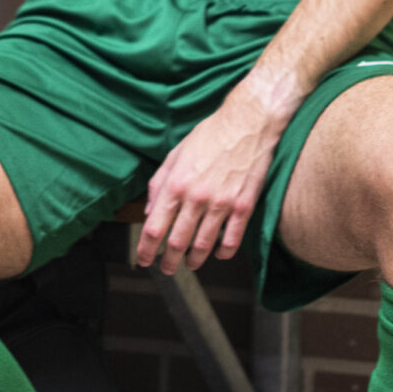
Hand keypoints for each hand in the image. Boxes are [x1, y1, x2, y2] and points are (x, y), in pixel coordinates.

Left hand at [136, 95, 279, 274]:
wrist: (249, 122)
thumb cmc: (211, 134)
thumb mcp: (176, 153)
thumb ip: (160, 183)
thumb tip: (150, 210)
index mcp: (176, 184)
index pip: (154, 227)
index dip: (146, 249)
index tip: (143, 259)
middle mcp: (197, 197)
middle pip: (177, 242)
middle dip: (168, 261)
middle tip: (165, 268)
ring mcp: (222, 203)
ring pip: (204, 245)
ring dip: (194, 260)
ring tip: (190, 264)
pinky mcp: (244, 205)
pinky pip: (233, 239)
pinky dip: (224, 252)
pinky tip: (219, 254)